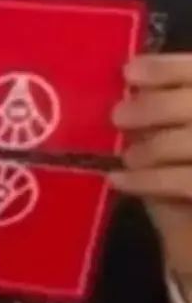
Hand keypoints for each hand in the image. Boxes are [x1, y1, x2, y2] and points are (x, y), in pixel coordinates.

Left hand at [110, 54, 191, 279]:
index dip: (166, 68)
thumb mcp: (166, 133)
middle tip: (118, 116)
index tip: (129, 71)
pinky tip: (118, 180)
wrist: (190, 234)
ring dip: (154, 147)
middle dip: (156, 107)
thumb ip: (158, 107)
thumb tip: (130, 86)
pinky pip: (185, 180)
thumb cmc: (174, 171)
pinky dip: (148, 179)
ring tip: (128, 157)